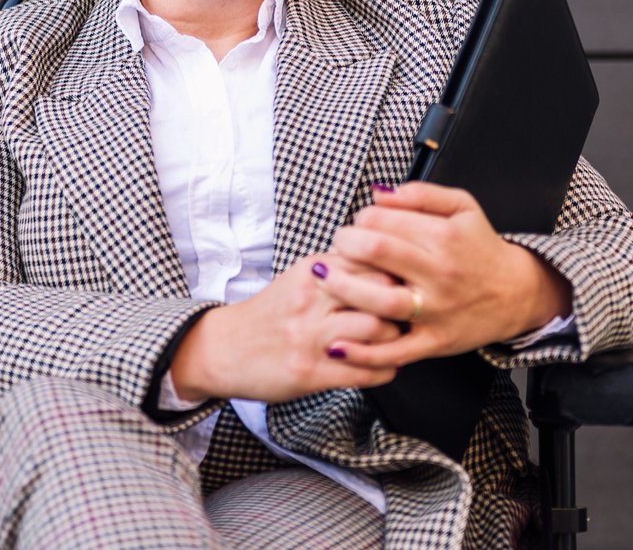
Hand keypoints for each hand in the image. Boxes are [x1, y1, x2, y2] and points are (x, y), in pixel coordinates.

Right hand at [169, 254, 402, 402]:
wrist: (223, 349)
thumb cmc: (270, 314)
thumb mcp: (300, 279)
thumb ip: (340, 270)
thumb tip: (389, 265)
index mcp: (312, 271)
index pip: (373, 260)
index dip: (398, 273)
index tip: (406, 284)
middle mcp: (312, 300)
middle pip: (381, 292)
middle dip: (403, 305)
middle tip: (408, 316)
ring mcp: (310, 337)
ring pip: (377, 331)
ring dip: (395, 341)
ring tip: (393, 344)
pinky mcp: (309, 372)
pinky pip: (364, 372)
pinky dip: (383, 370)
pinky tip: (382, 367)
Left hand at [318, 182, 571, 368]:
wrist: (517, 292)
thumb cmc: (480, 247)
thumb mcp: (462, 207)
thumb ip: (420, 194)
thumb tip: (377, 194)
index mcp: (443, 237)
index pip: (382, 222)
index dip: (358, 221)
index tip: (356, 226)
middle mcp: (440, 273)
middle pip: (377, 253)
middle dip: (344, 246)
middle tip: (336, 248)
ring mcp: (436, 310)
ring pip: (381, 301)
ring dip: (343, 289)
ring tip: (323, 279)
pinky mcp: (435, 342)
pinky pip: (395, 351)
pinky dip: (364, 352)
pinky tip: (337, 343)